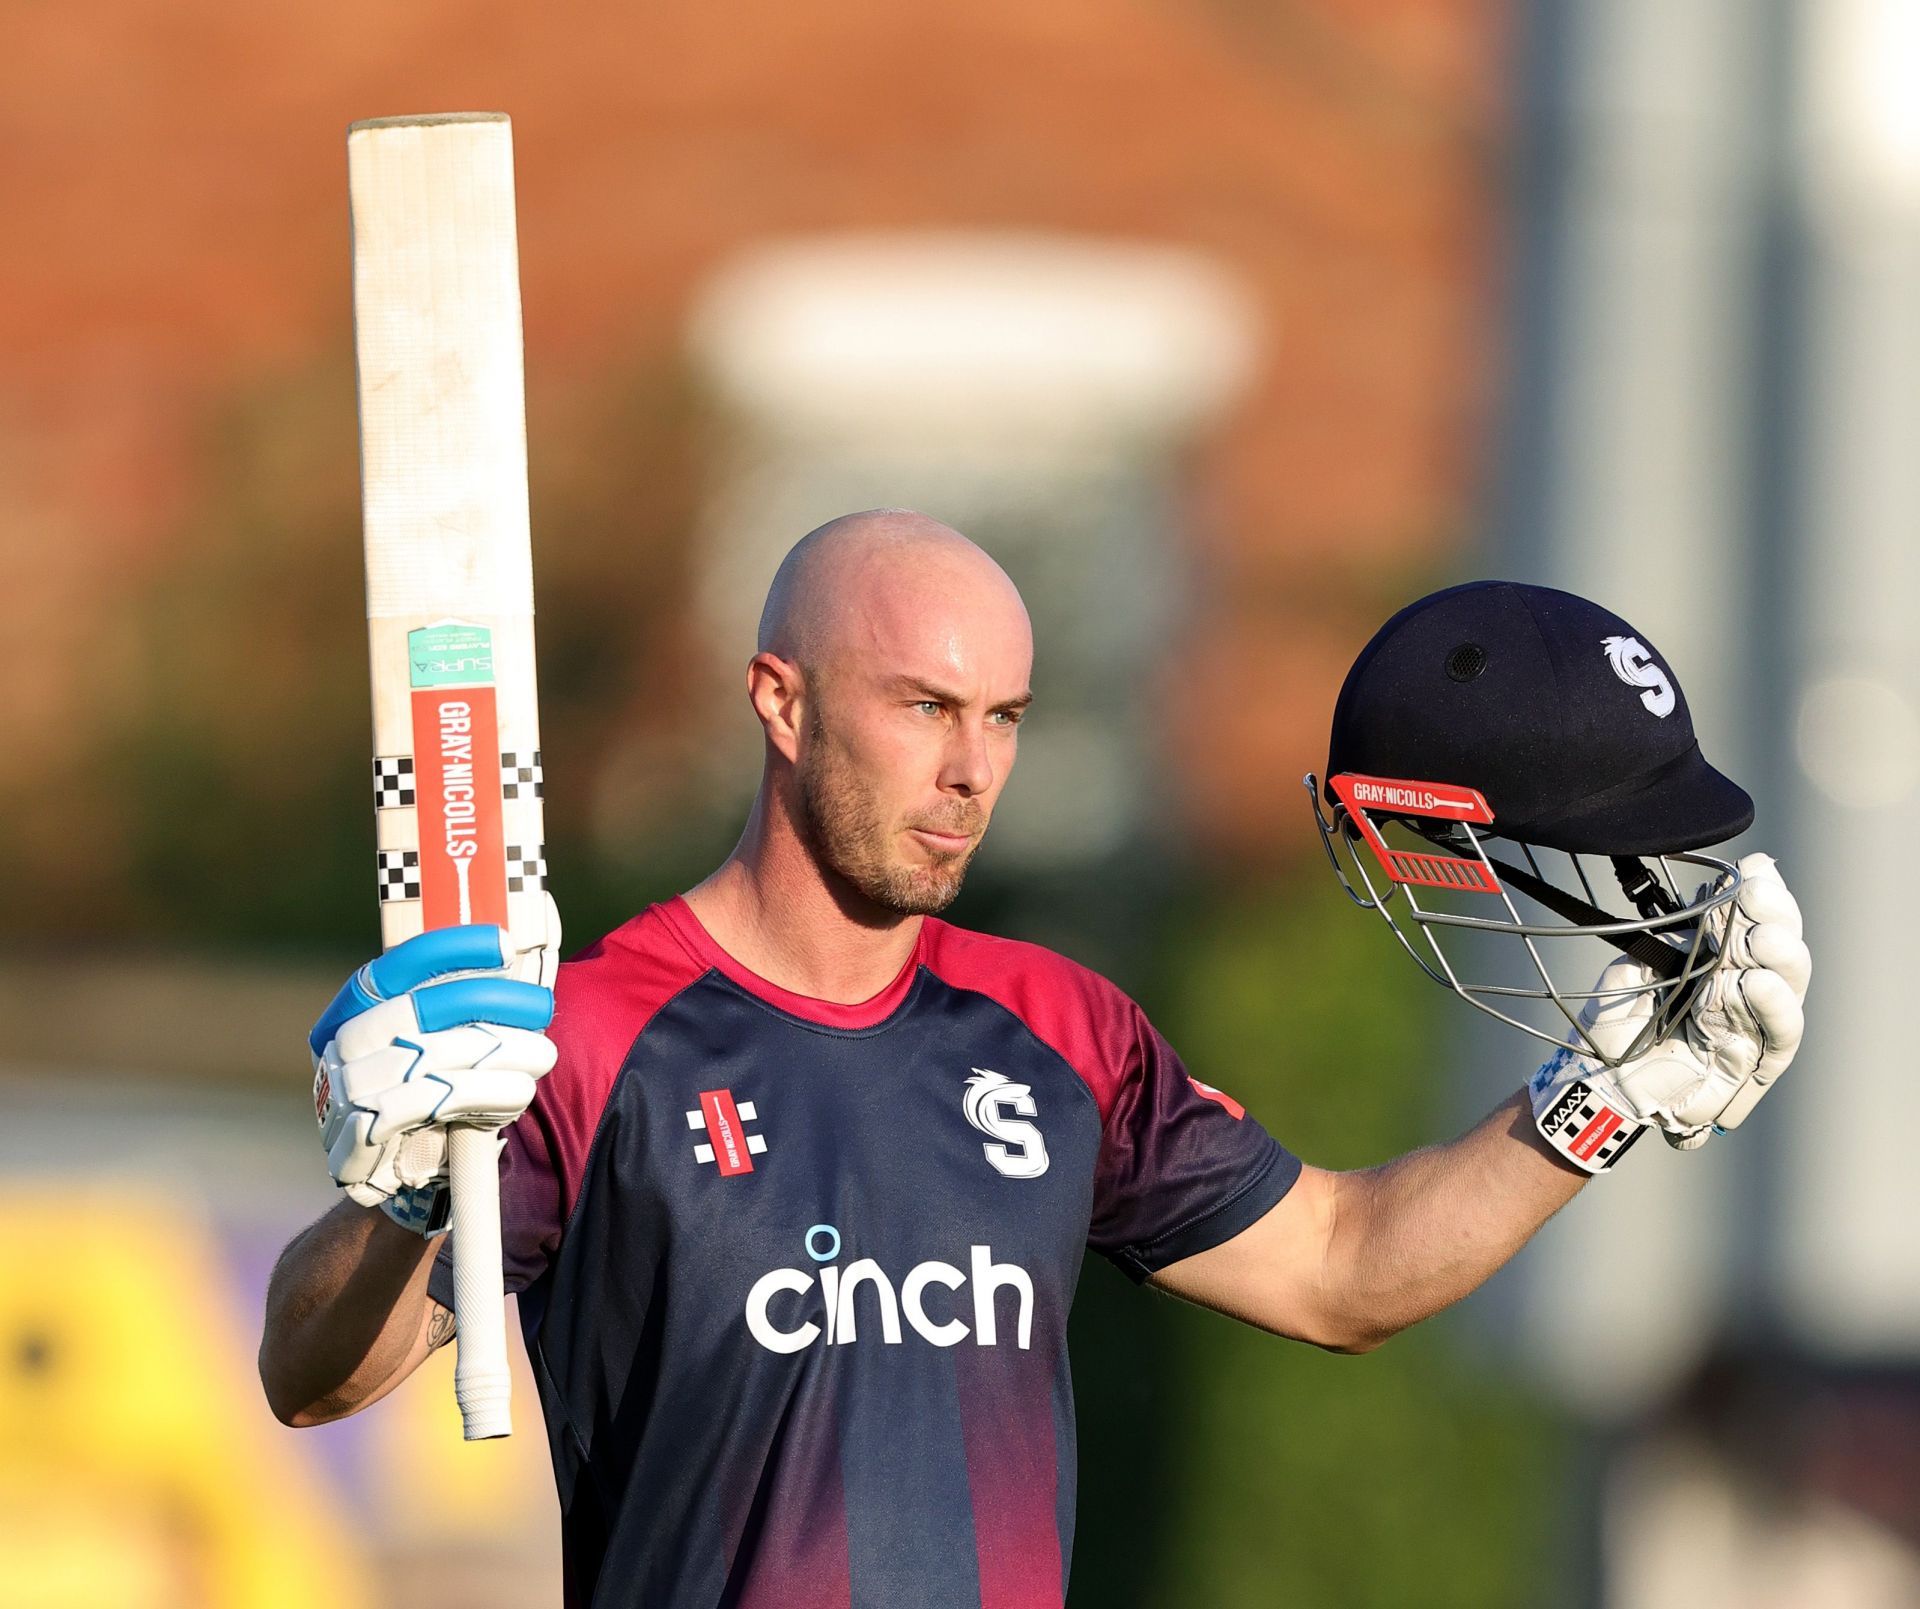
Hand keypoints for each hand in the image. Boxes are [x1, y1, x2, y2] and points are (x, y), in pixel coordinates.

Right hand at [310, 908, 558, 1233]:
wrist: (392, 1179)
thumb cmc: (428, 1100)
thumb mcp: (434, 1048)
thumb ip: (458, 1012)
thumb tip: (517, 964)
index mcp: (354, 1011)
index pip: (398, 966)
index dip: (449, 949)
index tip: (502, 943)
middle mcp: (342, 1046)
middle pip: (420, 1009)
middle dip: (490, 1000)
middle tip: (542, 1005)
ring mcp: (343, 1093)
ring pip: (435, 1056)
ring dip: (502, 1052)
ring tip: (543, 1053)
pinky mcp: (358, 1138)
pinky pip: (433, 1104)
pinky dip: (487, 1092)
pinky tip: (520, 1090)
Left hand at [1530, 853, 1810, 1172]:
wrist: (1599, 1078)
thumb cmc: (1620, 1024)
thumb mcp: (1636, 970)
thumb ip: (1671, 941)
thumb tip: (1703, 901)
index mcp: (1720, 961)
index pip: (1753, 921)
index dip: (1760, 894)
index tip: (1753, 869)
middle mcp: (1745, 989)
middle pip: (1780, 949)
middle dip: (1775, 917)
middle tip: (1756, 895)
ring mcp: (1752, 1026)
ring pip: (1788, 988)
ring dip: (1781, 959)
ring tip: (1764, 939)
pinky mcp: (1753, 1064)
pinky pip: (1776, 1037)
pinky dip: (1773, 1009)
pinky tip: (1760, 984)